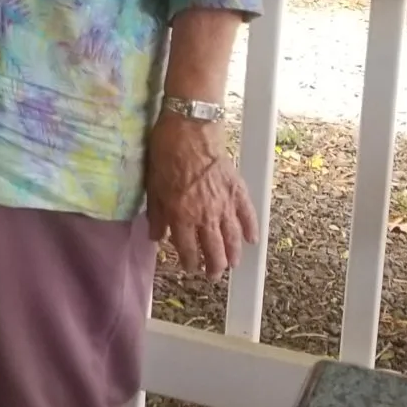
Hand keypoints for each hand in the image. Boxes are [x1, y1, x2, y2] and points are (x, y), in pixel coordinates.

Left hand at [146, 115, 258, 278]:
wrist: (191, 130)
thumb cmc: (166, 154)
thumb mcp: (152, 186)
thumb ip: (157, 215)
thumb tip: (156, 237)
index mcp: (181, 215)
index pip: (187, 249)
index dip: (189, 262)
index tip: (190, 269)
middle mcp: (205, 215)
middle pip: (214, 249)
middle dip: (214, 266)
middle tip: (213, 276)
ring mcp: (225, 204)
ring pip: (233, 238)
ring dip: (234, 255)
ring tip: (233, 265)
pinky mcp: (238, 190)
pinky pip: (248, 215)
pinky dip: (252, 229)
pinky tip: (253, 240)